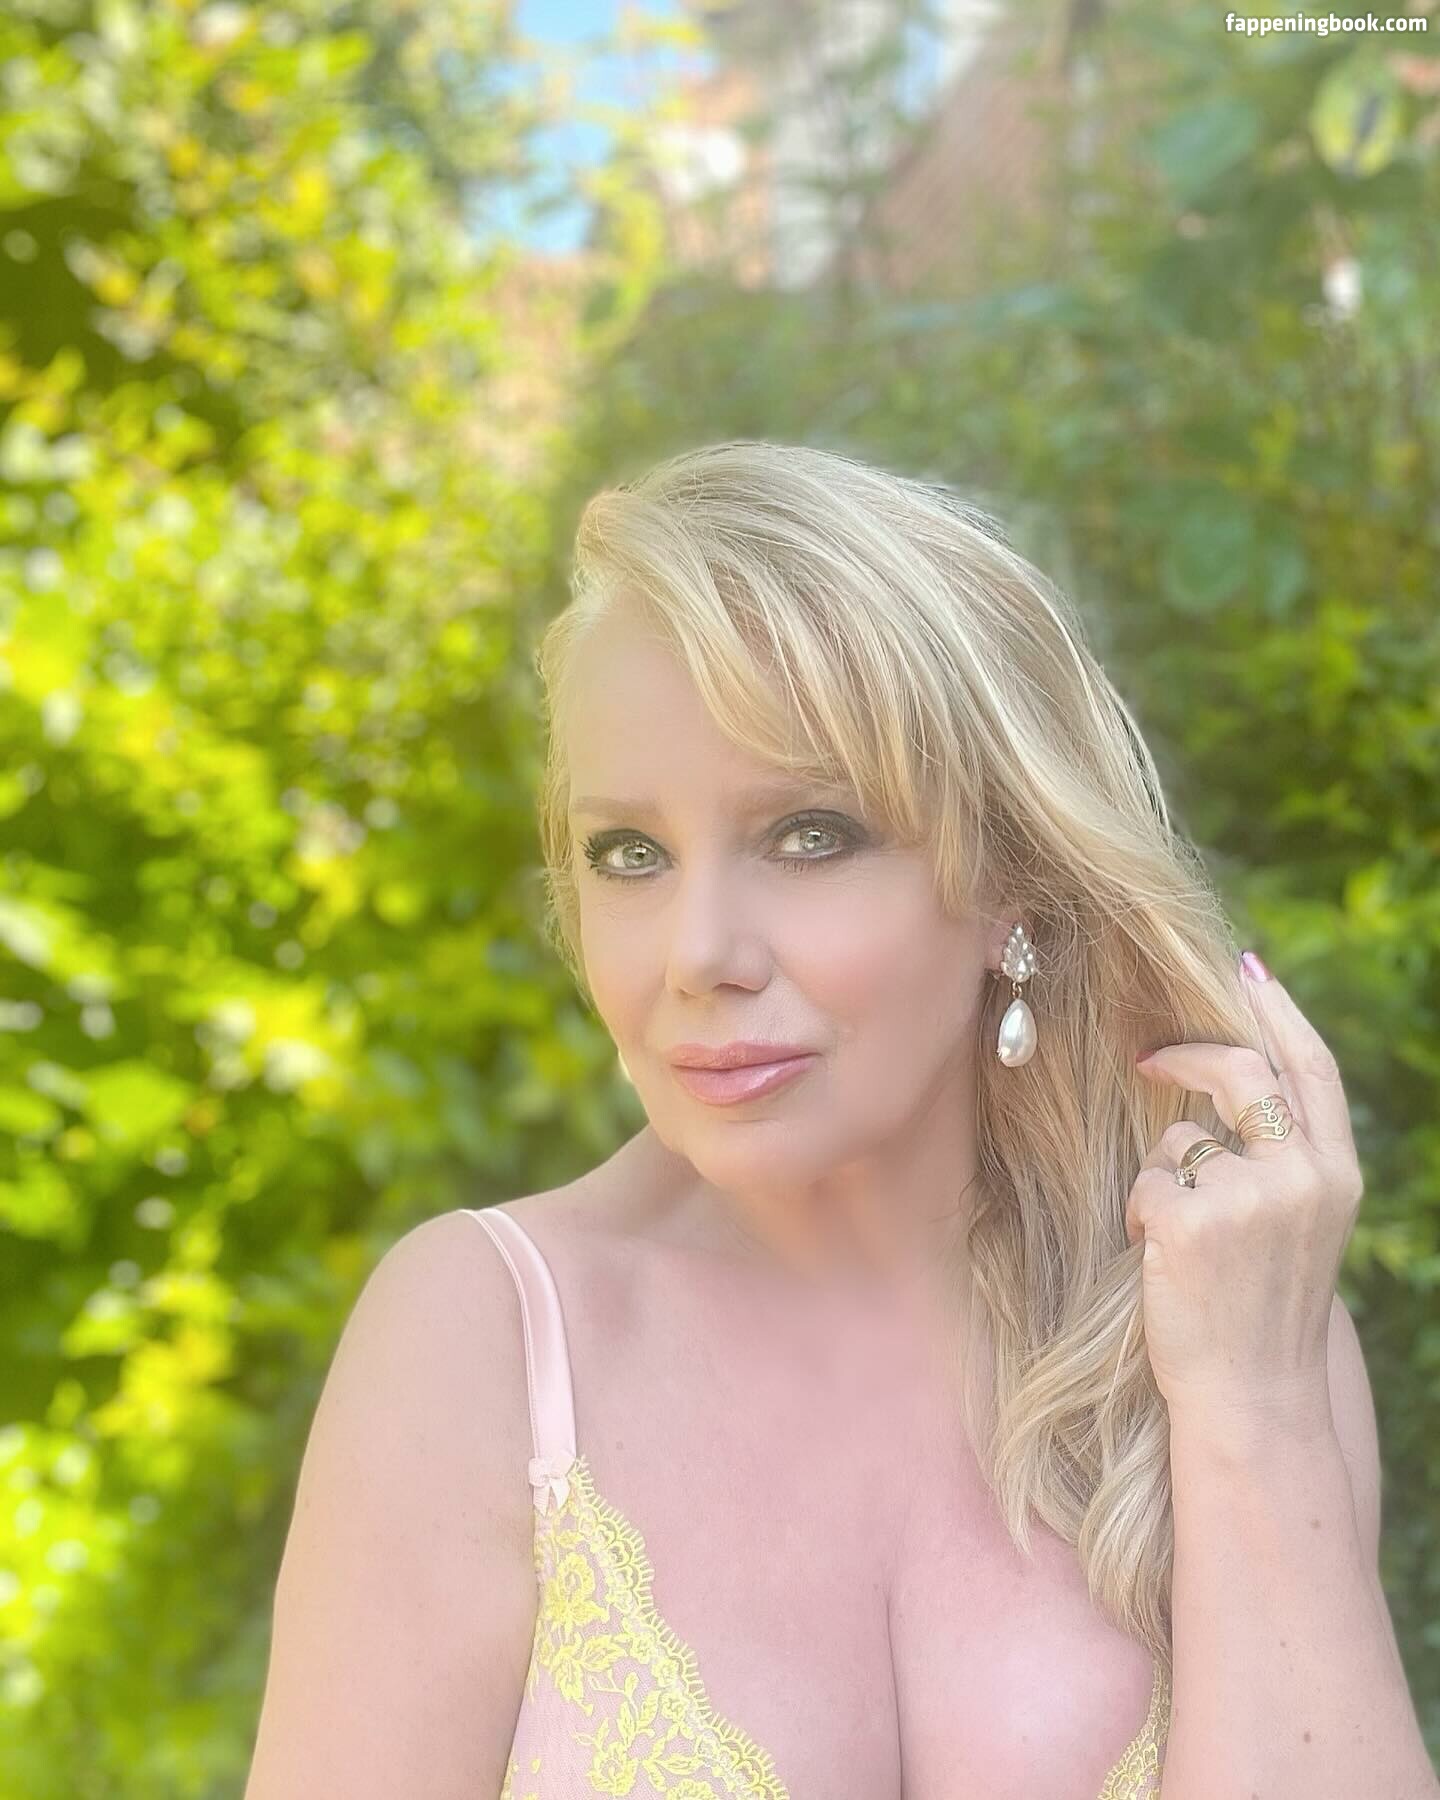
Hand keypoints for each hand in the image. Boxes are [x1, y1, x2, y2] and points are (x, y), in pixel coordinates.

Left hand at [1127, 954, 1362, 1440]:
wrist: (1253, 1396)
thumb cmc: (1263, 1311)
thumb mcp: (1298, 1226)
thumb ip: (1280, 1158)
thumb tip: (1230, 1088)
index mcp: (1335, 1174)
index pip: (1311, 1069)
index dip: (1278, 1011)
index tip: (1247, 966)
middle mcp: (1302, 1175)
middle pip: (1239, 1071)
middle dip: (1187, 1057)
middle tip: (1148, 1059)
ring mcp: (1248, 1196)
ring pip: (1179, 1138)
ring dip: (1164, 1179)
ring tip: (1183, 1246)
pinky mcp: (1191, 1218)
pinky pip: (1148, 1181)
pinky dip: (1143, 1214)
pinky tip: (1161, 1263)